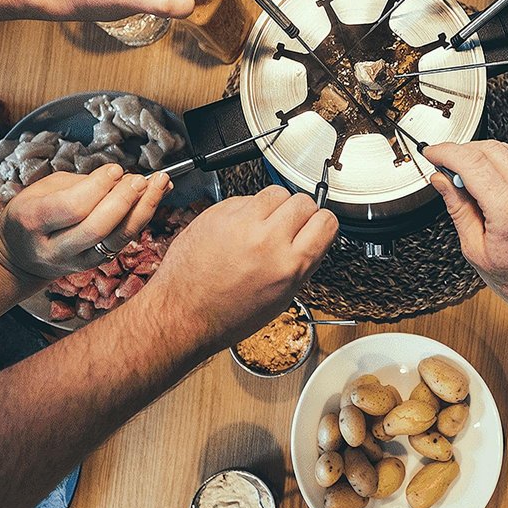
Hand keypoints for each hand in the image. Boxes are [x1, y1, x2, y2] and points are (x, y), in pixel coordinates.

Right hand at [0, 165, 170, 280]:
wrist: (22, 255)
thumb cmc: (34, 212)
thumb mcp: (44, 189)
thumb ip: (82, 183)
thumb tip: (121, 175)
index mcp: (33, 220)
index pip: (72, 207)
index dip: (98, 187)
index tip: (116, 169)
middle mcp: (55, 247)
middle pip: (97, 227)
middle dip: (124, 200)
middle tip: (142, 179)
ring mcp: (77, 260)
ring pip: (116, 239)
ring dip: (143, 209)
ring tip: (160, 184)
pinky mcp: (96, 264)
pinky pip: (124, 241)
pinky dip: (143, 217)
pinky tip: (156, 196)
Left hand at [145, 186, 338, 346]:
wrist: (181, 313)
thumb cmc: (226, 315)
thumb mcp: (281, 299)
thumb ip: (302, 264)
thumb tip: (313, 238)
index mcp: (289, 265)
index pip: (326, 221)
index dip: (322, 224)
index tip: (316, 227)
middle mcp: (266, 239)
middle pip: (303, 201)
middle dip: (301, 213)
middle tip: (289, 227)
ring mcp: (240, 222)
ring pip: (276, 192)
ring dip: (275, 206)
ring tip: (264, 225)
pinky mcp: (218, 212)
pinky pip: (246, 198)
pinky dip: (248, 210)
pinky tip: (240, 230)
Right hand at [423, 141, 507, 337]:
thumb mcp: (475, 249)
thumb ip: (457, 207)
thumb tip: (441, 179)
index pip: (472, 162)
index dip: (446, 152)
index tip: (432, 153)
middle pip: (488, 149)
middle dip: (461, 151)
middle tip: (444, 165)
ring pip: (506, 150)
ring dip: (480, 156)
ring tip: (467, 177)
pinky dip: (501, 164)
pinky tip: (491, 181)